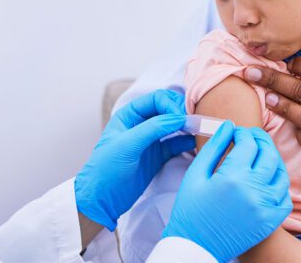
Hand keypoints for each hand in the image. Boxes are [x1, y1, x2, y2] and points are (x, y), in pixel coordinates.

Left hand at [75, 90, 194, 230]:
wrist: (101, 201)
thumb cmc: (106, 169)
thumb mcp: (127, 145)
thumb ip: (153, 128)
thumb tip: (180, 118)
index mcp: (129, 115)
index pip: (157, 100)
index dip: (172, 105)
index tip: (183, 118)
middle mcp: (141, 124)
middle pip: (168, 109)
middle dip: (182, 113)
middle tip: (194, 123)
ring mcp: (151, 140)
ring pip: (174, 126)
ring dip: (187, 127)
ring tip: (199, 131)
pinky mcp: (158, 156)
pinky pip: (177, 143)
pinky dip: (187, 142)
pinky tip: (196, 143)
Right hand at [163, 122, 292, 261]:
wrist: (196, 247)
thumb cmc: (191, 209)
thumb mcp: (196, 174)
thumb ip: (213, 147)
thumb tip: (228, 126)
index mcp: (232, 177)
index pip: (249, 143)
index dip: (243, 133)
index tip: (236, 132)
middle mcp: (253, 190)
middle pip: (269, 153)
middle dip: (260, 140)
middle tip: (251, 137)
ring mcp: (265, 207)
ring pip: (281, 173)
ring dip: (272, 159)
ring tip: (259, 155)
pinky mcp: (271, 221)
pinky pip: (285, 196)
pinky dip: (279, 184)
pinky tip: (267, 179)